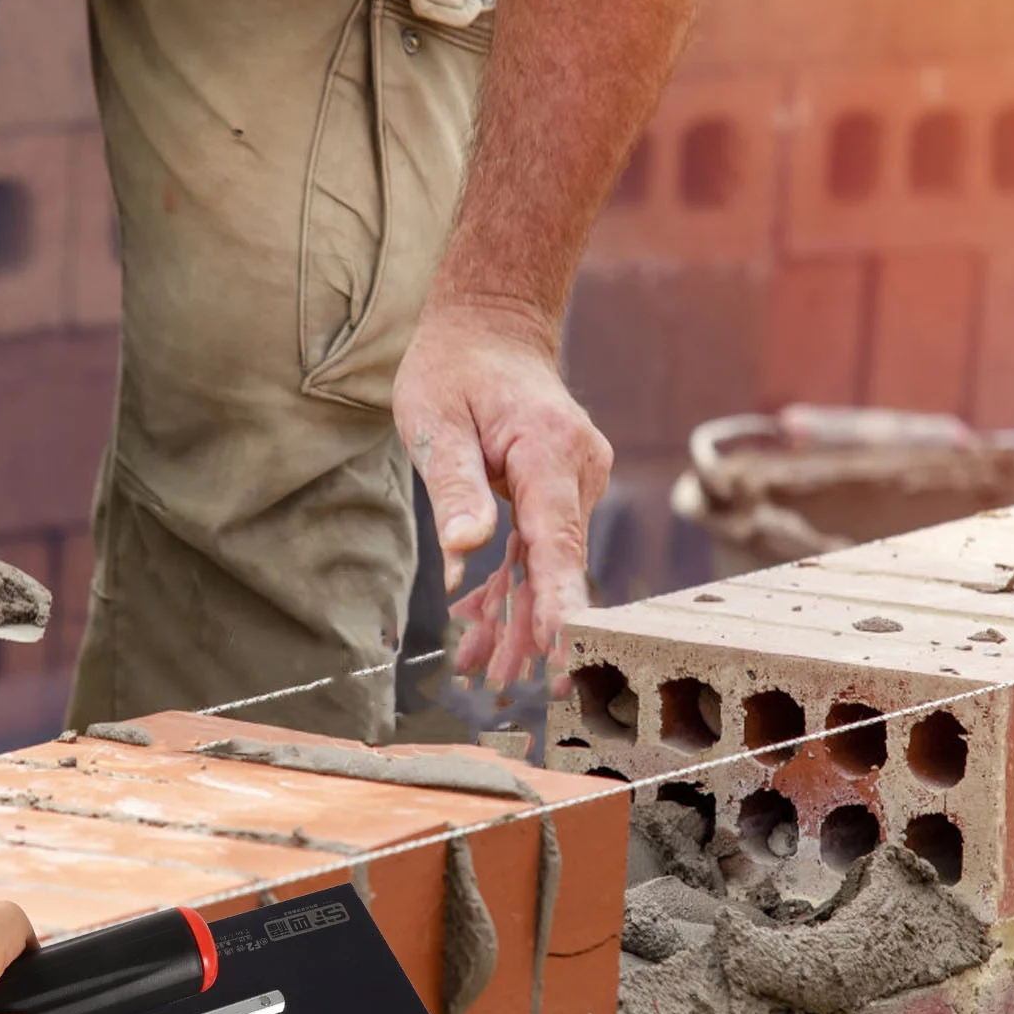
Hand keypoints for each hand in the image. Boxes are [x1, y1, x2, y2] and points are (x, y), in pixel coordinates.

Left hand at [393, 299, 612, 687]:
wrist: (491, 328)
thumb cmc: (454, 368)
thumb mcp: (434, 420)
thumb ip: (454, 486)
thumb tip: (467, 550)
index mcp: (549, 451)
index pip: (559, 539)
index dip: (559, 602)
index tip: (560, 652)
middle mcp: (578, 470)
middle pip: (558, 564)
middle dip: (533, 628)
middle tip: (506, 685)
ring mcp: (576, 483)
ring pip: (550, 565)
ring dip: (520, 618)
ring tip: (486, 672)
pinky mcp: (563, 493)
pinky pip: (540, 550)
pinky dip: (515, 589)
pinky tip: (487, 631)